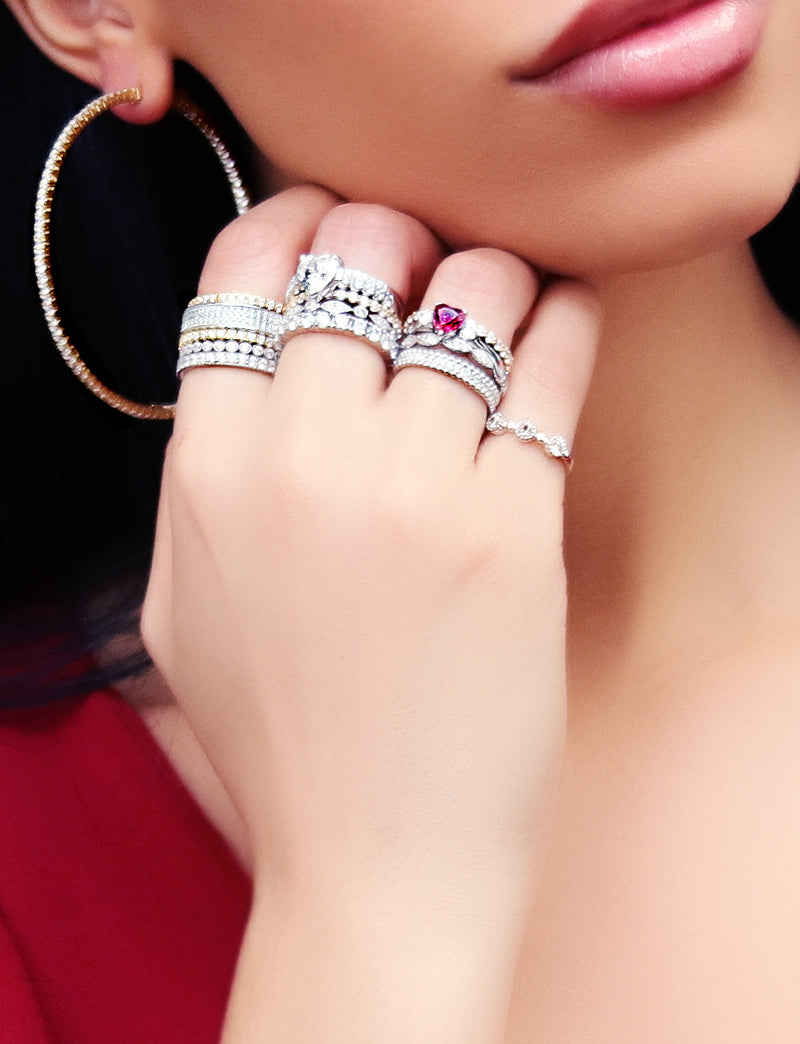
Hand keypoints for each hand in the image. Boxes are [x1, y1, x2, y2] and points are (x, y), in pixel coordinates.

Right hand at [142, 185, 599, 1040]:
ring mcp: (416, 486)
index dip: (291, 222)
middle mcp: (305, 458)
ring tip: (498, 301)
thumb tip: (251, 375)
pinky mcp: (515, 525)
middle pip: (360, 251)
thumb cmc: (281, 737)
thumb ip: (202, 479)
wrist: (377, 858)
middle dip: (397, 233)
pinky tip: (560, 321)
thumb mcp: (185, 606)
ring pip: (471, 287)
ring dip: (491, 273)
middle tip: (421, 263)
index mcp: (210, 471)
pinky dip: (566, 318)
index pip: (243, 270)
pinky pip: (553, 362)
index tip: (329, 227)